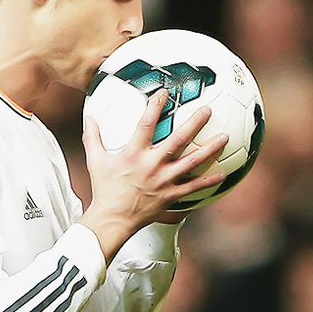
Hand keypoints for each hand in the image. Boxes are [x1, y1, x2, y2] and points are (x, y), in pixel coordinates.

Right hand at [78, 89, 227, 263]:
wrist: (112, 219)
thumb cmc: (104, 189)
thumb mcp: (95, 160)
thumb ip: (93, 137)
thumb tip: (88, 118)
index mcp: (133, 153)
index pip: (146, 123)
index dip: (156, 106)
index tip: (165, 93)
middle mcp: (151, 165)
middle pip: (178, 140)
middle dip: (194, 123)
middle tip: (207, 110)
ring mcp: (163, 181)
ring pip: (192, 162)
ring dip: (209, 149)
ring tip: (224, 137)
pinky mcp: (170, 196)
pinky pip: (193, 187)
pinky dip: (209, 181)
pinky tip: (223, 173)